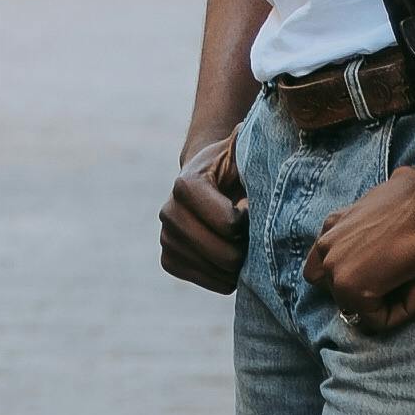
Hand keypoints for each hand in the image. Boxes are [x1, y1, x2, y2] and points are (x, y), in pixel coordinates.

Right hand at [159, 130, 248, 292]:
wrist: (206, 182)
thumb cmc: (232, 166)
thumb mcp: (240, 151)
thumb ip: (247, 143)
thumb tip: (248, 131)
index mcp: (185, 184)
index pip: (230, 225)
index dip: (249, 219)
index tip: (249, 205)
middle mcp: (167, 212)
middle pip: (225, 255)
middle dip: (246, 246)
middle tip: (249, 229)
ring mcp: (165, 238)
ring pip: (220, 273)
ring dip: (239, 262)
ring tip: (239, 239)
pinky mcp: (168, 260)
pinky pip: (211, 283)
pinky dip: (228, 276)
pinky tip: (229, 254)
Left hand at [305, 160, 414, 332]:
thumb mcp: (382, 207)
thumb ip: (369, 228)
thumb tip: (380, 240)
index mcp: (332, 226)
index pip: (324, 270)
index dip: (358, 278)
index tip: (390, 269)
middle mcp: (327, 247)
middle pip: (344, 294)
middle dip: (377, 292)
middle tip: (407, 276)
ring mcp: (335, 269)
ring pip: (362, 310)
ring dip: (393, 303)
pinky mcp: (352, 290)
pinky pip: (379, 322)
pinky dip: (404, 311)